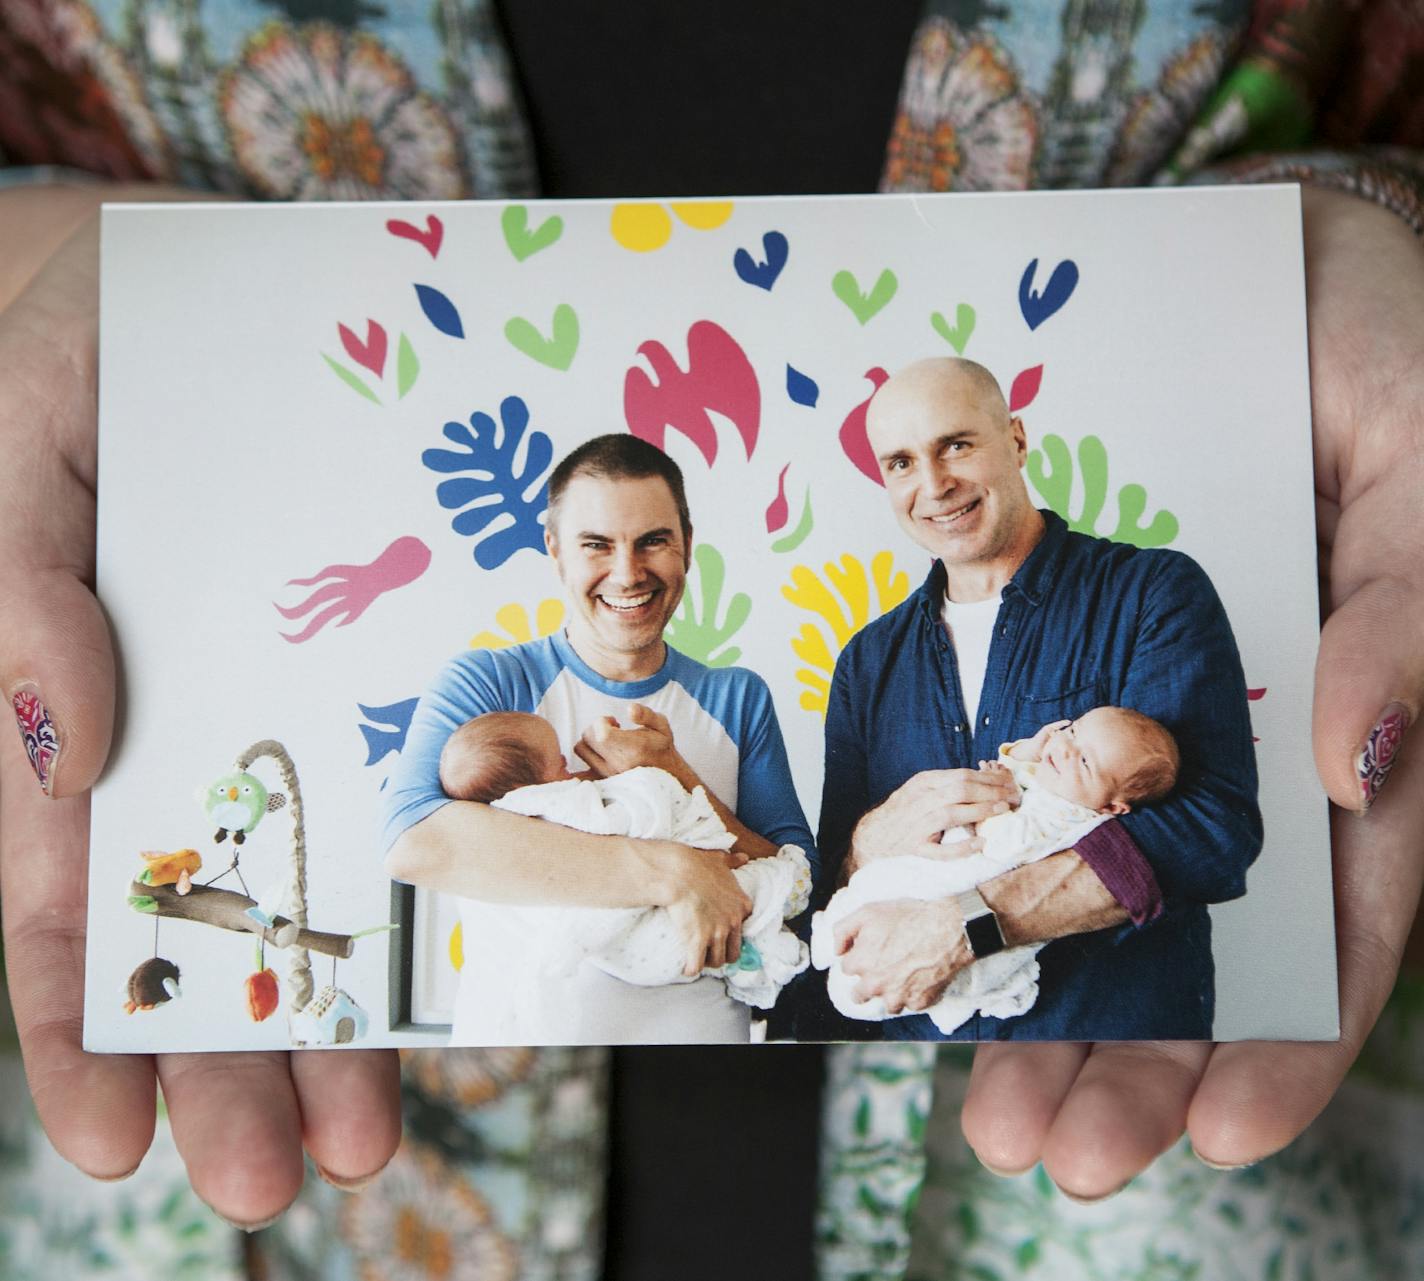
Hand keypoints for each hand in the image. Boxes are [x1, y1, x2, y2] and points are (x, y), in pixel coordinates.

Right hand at [0, 203, 399, 1224]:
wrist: (181, 276)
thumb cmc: (79, 357)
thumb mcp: (23, 452)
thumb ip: (13, 595)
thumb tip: (65, 741)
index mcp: (70, 710)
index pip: (49, 897)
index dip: (73, 1025)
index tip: (113, 1144)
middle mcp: (175, 738)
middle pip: (193, 932)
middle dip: (235, 1063)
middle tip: (298, 1174)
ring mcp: (275, 716)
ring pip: (302, 888)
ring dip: (330, 1013)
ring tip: (377, 1126)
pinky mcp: (363, 673)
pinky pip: (389, 788)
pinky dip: (413, 878)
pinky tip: (448, 960)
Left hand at [573, 702, 686, 779]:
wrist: (667, 776)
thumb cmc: (661, 747)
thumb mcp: (662, 725)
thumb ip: (646, 714)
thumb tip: (630, 708)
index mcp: (633, 749)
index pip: (602, 734)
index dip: (602, 722)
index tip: (615, 721)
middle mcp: (618, 764)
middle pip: (587, 738)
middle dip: (596, 727)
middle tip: (613, 728)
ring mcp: (608, 774)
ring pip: (581, 750)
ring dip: (591, 740)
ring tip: (608, 740)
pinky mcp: (602, 779)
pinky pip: (581, 764)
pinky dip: (588, 753)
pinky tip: (603, 751)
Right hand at [659, 842, 751, 974]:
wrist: (678, 872)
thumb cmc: (697, 865)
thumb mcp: (719, 860)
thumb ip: (732, 862)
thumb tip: (743, 857)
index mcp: (741, 905)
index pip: (744, 929)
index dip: (732, 933)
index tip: (722, 933)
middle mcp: (733, 922)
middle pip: (734, 952)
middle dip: (723, 954)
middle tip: (711, 951)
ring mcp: (717, 933)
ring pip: (717, 961)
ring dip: (708, 962)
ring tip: (698, 959)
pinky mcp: (698, 941)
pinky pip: (696, 966)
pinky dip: (691, 969)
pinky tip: (686, 969)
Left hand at [835, 899, 968, 1012]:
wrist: (948, 929)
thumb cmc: (909, 917)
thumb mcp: (868, 911)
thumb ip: (843, 931)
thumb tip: (836, 950)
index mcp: (860, 963)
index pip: (847, 968)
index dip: (859, 957)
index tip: (871, 950)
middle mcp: (875, 984)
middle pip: (859, 995)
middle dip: (867, 983)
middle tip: (882, 968)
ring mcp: (898, 996)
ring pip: (887, 1003)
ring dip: (891, 992)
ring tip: (903, 974)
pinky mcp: (919, 1002)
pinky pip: (911, 1004)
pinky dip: (914, 994)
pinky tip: (920, 978)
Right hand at [849, 767, 1017, 869]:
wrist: (874, 835)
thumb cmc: (904, 812)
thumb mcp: (922, 789)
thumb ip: (948, 785)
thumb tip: (986, 778)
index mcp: (923, 783)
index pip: (962, 775)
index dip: (990, 778)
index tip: (1010, 782)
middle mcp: (918, 800)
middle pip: (960, 790)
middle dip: (991, 791)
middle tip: (1013, 796)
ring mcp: (916, 825)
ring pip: (951, 813)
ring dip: (980, 810)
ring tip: (1002, 810)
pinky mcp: (915, 848)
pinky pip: (940, 850)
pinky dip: (962, 848)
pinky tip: (981, 844)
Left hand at [957, 187, 1423, 1199]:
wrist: (1265, 262)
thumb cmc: (1377, 352)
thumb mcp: (1419, 469)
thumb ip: (1414, 613)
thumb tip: (1370, 765)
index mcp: (1364, 718)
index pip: (1341, 917)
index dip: (1295, 1035)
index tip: (1221, 1130)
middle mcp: (1256, 735)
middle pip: (1204, 935)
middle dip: (1133, 1051)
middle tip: (1049, 1149)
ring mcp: (1159, 700)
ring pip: (1102, 877)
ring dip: (1047, 994)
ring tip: (983, 1097)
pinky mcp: (1070, 648)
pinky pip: (1021, 761)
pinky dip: (986, 847)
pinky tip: (933, 920)